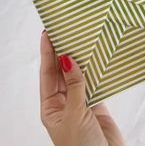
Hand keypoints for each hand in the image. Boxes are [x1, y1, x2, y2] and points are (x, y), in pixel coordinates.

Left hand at [40, 31, 125, 145]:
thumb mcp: (74, 114)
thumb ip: (74, 86)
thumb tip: (68, 59)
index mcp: (51, 107)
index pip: (47, 74)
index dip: (47, 53)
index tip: (47, 34)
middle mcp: (64, 102)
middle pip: (61, 72)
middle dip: (61, 52)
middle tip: (64, 31)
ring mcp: (81, 102)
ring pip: (78, 74)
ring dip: (79, 58)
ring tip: (79, 39)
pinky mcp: (97, 103)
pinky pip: (94, 81)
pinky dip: (95, 69)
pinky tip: (95, 56)